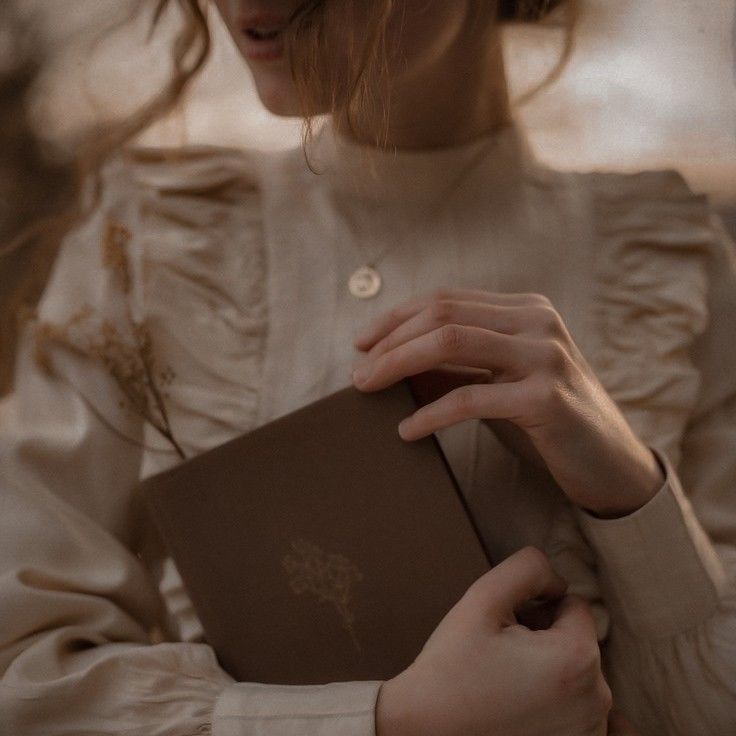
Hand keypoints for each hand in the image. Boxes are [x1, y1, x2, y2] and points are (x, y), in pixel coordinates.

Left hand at [352, 288, 664, 516]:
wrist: (610, 463)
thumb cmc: (545, 421)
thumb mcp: (498, 382)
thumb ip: (455, 365)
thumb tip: (388, 361)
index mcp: (524, 310)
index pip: (445, 300)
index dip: (396, 317)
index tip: (360, 342)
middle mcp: (536, 322)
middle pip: (442, 315)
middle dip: (389, 342)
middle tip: (357, 372)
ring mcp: (545, 355)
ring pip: (451, 343)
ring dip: (398, 364)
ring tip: (367, 389)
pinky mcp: (546, 397)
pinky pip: (470, 398)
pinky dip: (430, 413)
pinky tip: (406, 430)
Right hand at [375, 546, 611, 735]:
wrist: (425, 731)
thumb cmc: (453, 667)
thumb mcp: (483, 597)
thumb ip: (527, 568)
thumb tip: (556, 582)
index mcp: (578, 658)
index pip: (573, 606)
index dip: (535, 610)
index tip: (505, 633)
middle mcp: (597, 700)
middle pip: (576, 639)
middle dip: (544, 639)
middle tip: (500, 658)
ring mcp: (590, 731)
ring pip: (575, 672)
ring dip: (547, 669)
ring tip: (506, 684)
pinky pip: (575, 706)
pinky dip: (553, 702)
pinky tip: (518, 709)